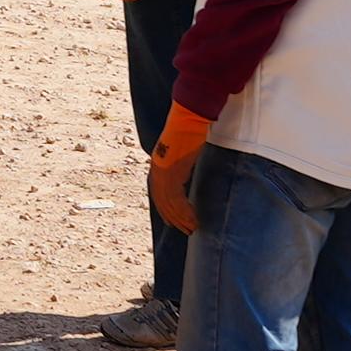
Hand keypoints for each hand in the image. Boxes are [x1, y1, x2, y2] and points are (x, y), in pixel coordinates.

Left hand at [149, 105, 213, 234]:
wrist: (187, 120)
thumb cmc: (187, 131)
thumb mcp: (181, 149)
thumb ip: (181, 161)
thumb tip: (187, 169)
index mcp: (158, 166)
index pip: (159, 194)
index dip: (166, 209)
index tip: (173, 221)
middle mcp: (157, 172)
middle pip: (163, 202)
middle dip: (173, 218)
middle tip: (185, 230)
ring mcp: (163, 174)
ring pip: (170, 205)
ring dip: (181, 219)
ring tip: (192, 229)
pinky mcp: (171, 175)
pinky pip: (177, 200)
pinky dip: (185, 212)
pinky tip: (194, 220)